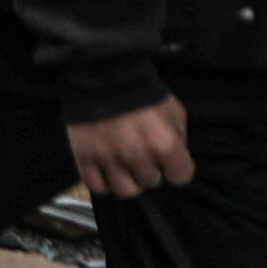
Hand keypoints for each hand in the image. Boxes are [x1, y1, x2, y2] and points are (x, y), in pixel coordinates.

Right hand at [64, 101, 196, 199]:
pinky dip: (104, 182)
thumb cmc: (141, 93)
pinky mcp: (86, 157)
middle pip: (152, 183)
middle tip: (144, 155)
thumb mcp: (174, 111)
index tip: (170, 162)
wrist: (104, 76)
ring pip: (126, 191)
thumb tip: (175, 158)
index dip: (177, 169)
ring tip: (127, 166)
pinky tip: (108, 169)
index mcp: (164, 143)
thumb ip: (179, 137)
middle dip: (151, 170)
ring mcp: (109, 158)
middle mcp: (137, 155)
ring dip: (129, 180)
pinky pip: (97, 187)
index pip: (180, 177)